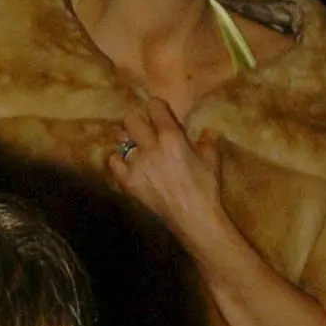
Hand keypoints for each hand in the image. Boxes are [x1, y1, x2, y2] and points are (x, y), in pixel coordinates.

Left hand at [109, 99, 224, 253]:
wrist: (193, 218)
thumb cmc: (206, 187)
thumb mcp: (212, 157)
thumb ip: (205, 139)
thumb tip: (203, 132)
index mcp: (172, 136)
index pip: (154, 106)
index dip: (156, 108)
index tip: (158, 113)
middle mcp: (151, 148)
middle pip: (131, 119)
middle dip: (138, 121)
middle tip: (144, 129)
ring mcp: (137, 166)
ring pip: (121, 140)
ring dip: (128, 141)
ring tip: (136, 147)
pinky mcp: (129, 184)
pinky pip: (113, 163)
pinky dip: (118, 160)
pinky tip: (127, 163)